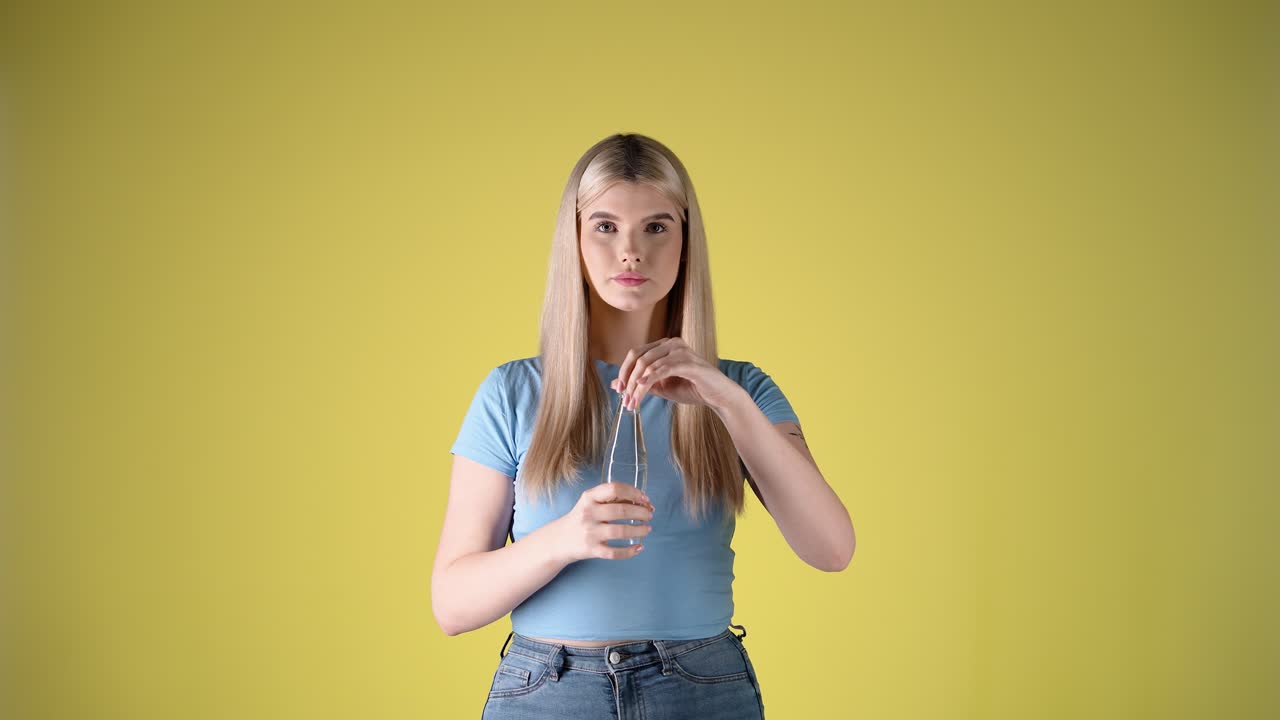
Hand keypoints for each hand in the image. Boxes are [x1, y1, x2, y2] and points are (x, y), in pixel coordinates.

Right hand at [550, 482, 655, 562]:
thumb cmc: (581, 518)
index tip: (644, 499)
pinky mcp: (591, 550)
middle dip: (640, 512)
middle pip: (620, 511)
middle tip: (650, 514)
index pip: (614, 489)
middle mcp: (588, 513)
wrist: (559, 540)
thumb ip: (612, 500)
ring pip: (620, 532)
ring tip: (648, 529)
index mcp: (589, 498)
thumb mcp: (590, 503)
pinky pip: (614, 552)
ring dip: (639, 530)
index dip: (633, 492)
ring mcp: (589, 533)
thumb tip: (642, 502)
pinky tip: (639, 547)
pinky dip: (630, 551)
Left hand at [609, 337, 744, 412]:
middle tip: (624, 399)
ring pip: (649, 365)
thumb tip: (615, 384)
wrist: (718, 396)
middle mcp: (672, 343)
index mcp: (664, 346)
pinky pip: (663, 369)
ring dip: (637, 386)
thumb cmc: (692, 389)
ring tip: (633, 403)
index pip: (636, 353)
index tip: (619, 390)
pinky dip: (650, 379)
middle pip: (639, 357)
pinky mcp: (689, 362)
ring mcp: (681, 351)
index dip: (624, 371)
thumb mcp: (661, 387)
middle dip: (628, 380)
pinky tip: (642, 389)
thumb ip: (641, 383)